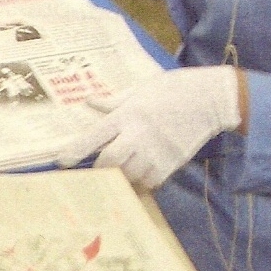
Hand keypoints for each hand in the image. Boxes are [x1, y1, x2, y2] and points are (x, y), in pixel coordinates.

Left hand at [56, 66, 241, 189]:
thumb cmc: (171, 89)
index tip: (61, 161)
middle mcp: (139, 135)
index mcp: (128, 114)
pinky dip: (143, 180)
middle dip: (100, 168)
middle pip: (110, 161)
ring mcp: (156, 151)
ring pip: (129, 175)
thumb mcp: (139, 90)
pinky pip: (150, 181)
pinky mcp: (172, 163)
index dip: (76, 150)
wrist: (208, 99)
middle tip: (99, 168)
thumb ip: (113, 101)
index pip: (95, 136)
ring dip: (122, 174)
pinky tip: (143, 170)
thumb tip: (89, 101)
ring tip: (124, 166)